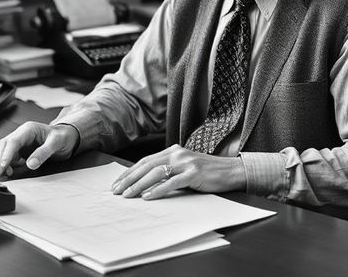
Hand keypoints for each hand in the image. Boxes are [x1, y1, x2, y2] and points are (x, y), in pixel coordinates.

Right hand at [0, 121, 78, 179]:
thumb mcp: (56, 143)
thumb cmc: (63, 136)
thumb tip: (31, 163)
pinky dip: (7, 167)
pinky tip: (9, 174)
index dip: (5, 155)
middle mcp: (21, 135)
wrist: (68, 138)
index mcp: (28, 129)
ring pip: (4, 154)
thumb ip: (44, 153)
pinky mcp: (21, 152)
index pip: (12, 142)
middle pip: (4, 147)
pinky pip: (10, 159)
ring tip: (3, 177)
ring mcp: (20, 144)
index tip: (2, 167)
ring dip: (1, 165)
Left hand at [110, 145, 246, 199]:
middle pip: (147, 165)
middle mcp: (177, 153)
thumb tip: (144, 184)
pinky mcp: (194, 173)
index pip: (145, 161)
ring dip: (139, 185)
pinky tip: (148, 196)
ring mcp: (186, 162)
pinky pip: (172, 182)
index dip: (130, 172)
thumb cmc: (206, 172)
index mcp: (173, 151)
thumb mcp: (184, 168)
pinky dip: (158, 189)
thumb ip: (168, 171)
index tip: (117, 183)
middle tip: (116, 191)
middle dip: (129, 179)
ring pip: (156, 172)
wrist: (231, 171)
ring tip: (128, 195)